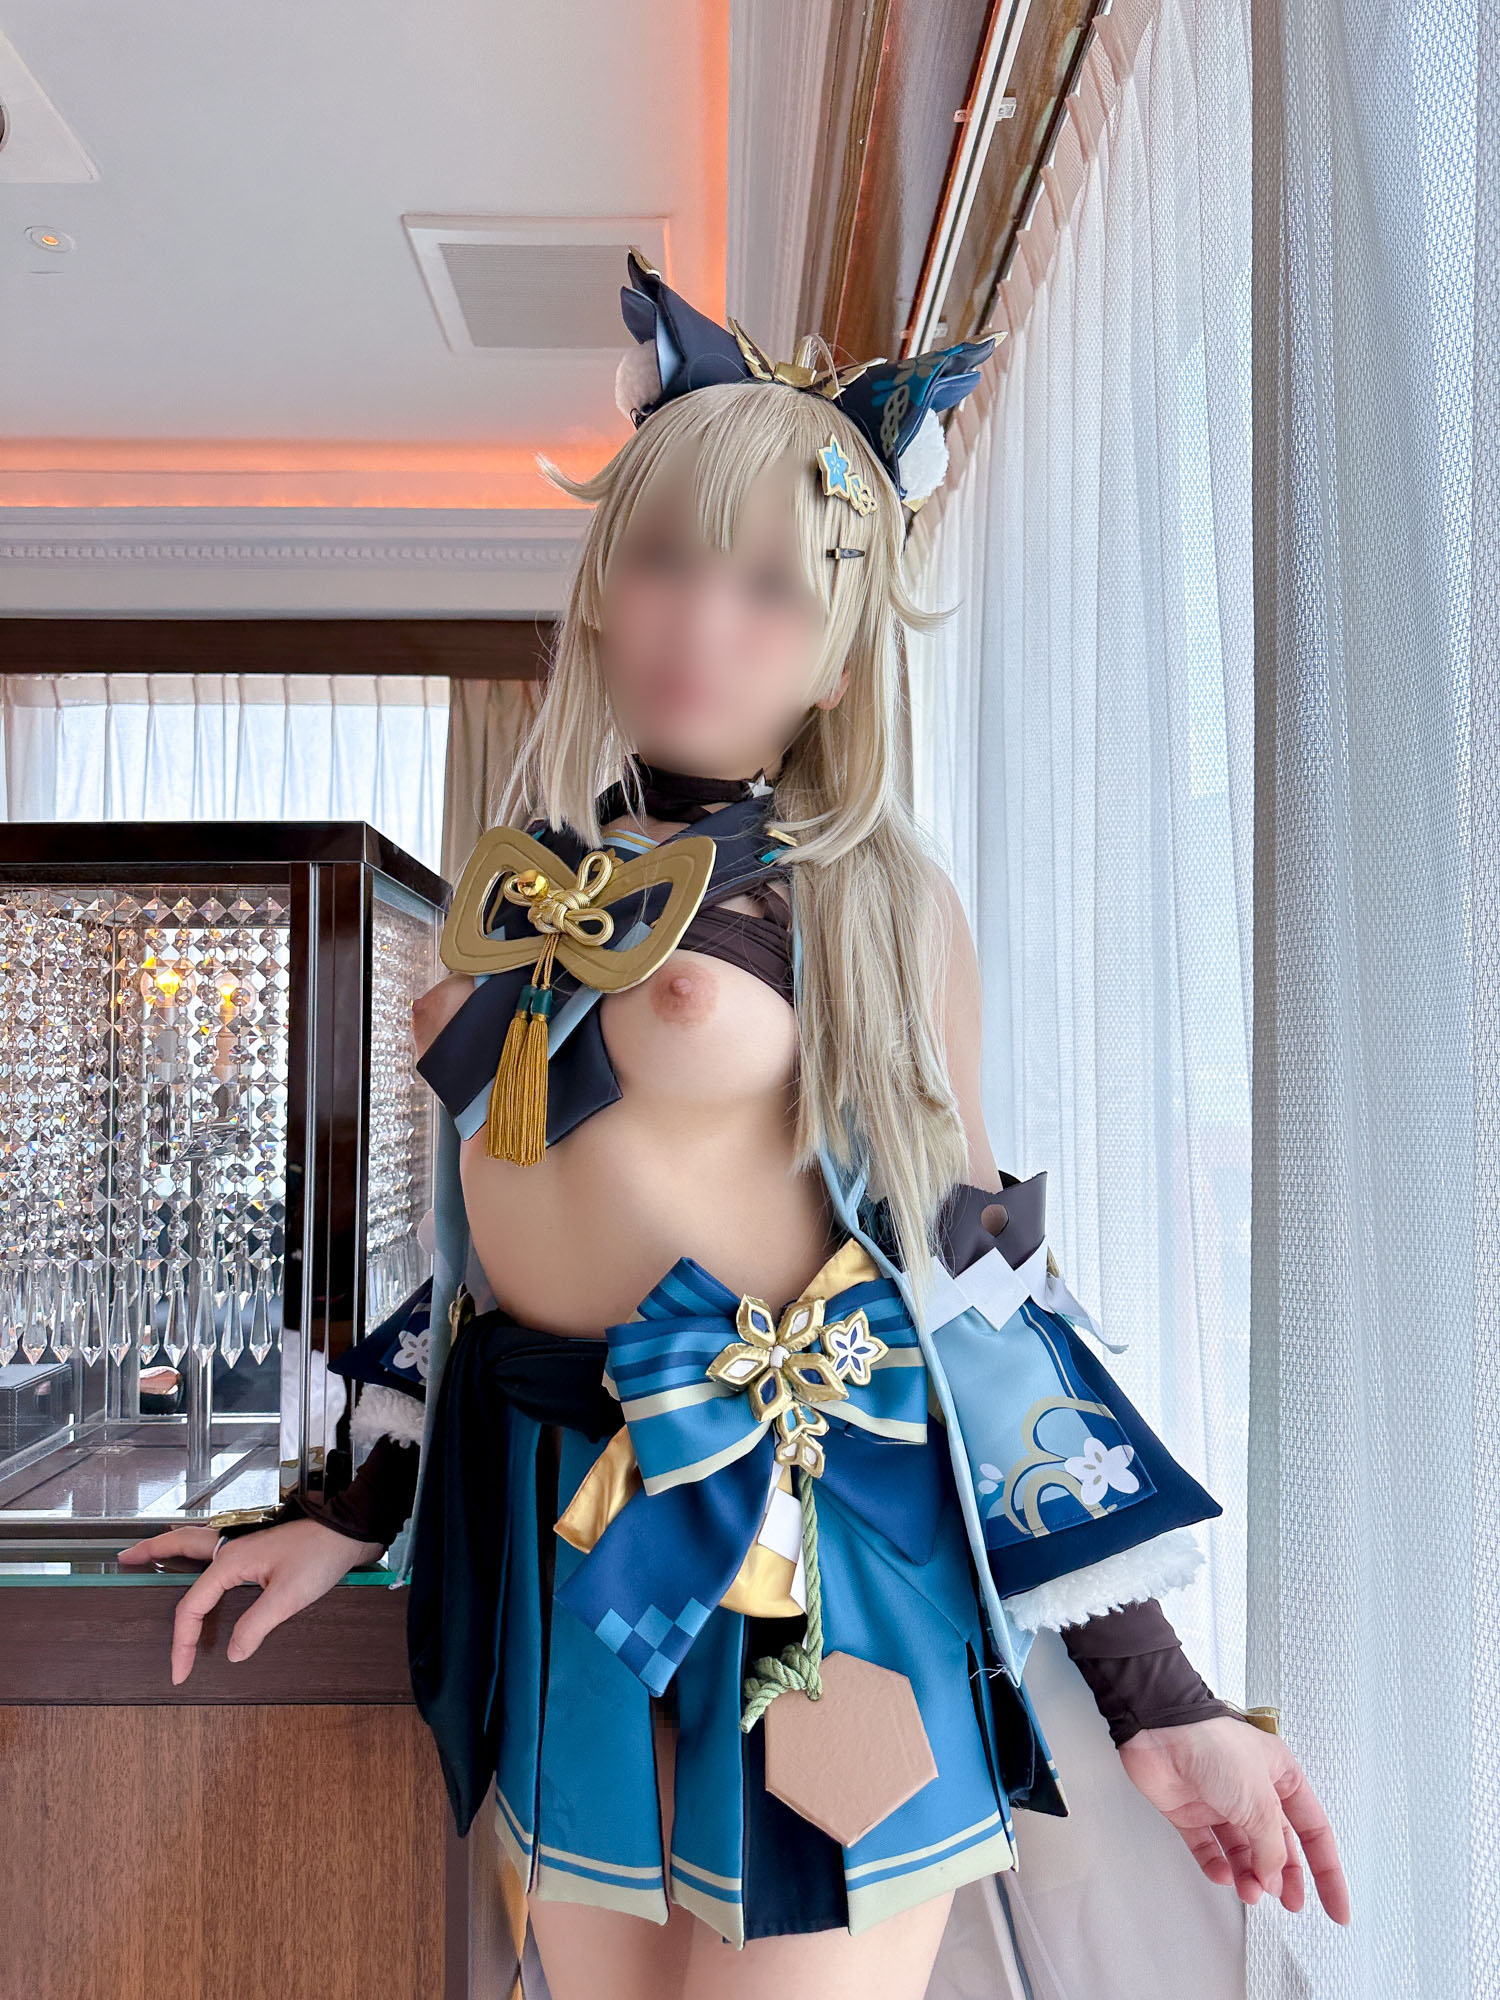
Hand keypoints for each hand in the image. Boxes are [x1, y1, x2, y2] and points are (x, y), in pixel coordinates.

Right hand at [117, 1519, 385, 1685]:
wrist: (351, 1531)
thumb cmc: (321, 1557)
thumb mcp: (288, 1597)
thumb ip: (255, 1626)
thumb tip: (231, 1653)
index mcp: (230, 1561)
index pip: (191, 1607)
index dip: (182, 1643)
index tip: (179, 1672)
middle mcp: (231, 1547)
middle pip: (179, 1546)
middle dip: (150, 1552)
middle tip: (124, 1558)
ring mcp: (245, 1544)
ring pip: (195, 1541)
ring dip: (170, 1545)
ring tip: (149, 1553)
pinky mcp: (259, 1547)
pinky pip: (215, 1548)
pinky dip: (196, 1550)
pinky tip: (198, 1561)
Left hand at [1119, 1714, 1349, 1922]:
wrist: (1159, 1731)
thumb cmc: (1212, 1744)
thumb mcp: (1260, 1800)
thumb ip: (1272, 1846)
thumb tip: (1273, 1876)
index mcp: (1280, 1775)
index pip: (1314, 1830)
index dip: (1327, 1871)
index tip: (1336, 1907)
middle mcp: (1251, 1788)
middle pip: (1278, 1844)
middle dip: (1284, 1877)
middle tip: (1288, 1903)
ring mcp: (1219, 1800)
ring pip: (1242, 1850)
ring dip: (1249, 1875)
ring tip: (1250, 1891)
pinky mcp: (1190, 1810)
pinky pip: (1208, 1847)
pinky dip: (1216, 1865)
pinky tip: (1223, 1874)